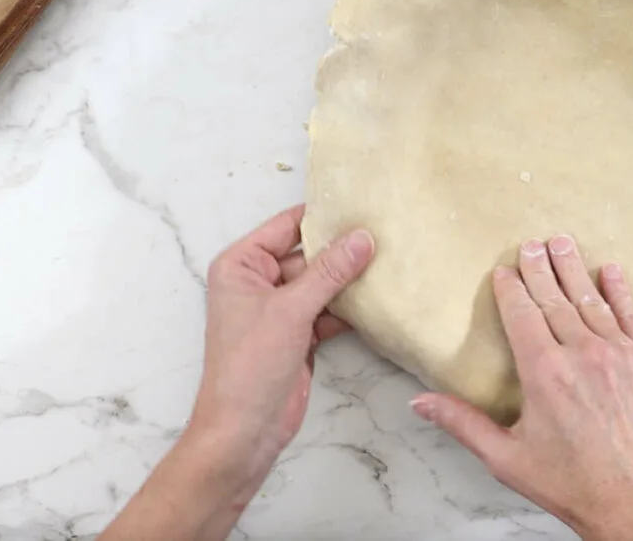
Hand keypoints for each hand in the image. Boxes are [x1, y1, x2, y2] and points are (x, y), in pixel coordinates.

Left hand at [188, 204, 374, 502]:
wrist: (244, 430)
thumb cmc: (249, 366)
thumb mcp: (291, 310)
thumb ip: (330, 272)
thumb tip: (362, 238)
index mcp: (241, 265)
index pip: (287, 226)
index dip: (322, 216)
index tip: (361, 203)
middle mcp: (258, 282)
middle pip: (309, 253)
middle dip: (343, 249)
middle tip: (386, 233)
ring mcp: (280, 309)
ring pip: (322, 283)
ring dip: (350, 279)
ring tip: (391, 261)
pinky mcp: (299, 333)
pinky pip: (329, 309)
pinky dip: (350, 307)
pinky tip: (379, 299)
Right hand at [410, 236, 632, 540]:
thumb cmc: (571, 484)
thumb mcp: (506, 458)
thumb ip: (462, 423)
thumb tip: (418, 402)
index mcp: (545, 374)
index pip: (522, 315)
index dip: (511, 289)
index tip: (503, 269)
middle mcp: (584, 356)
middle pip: (555, 299)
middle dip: (540, 268)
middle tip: (530, 243)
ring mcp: (621, 356)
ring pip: (591, 301)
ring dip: (574, 270)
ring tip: (562, 242)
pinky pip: (632, 317)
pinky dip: (620, 292)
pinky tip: (611, 271)